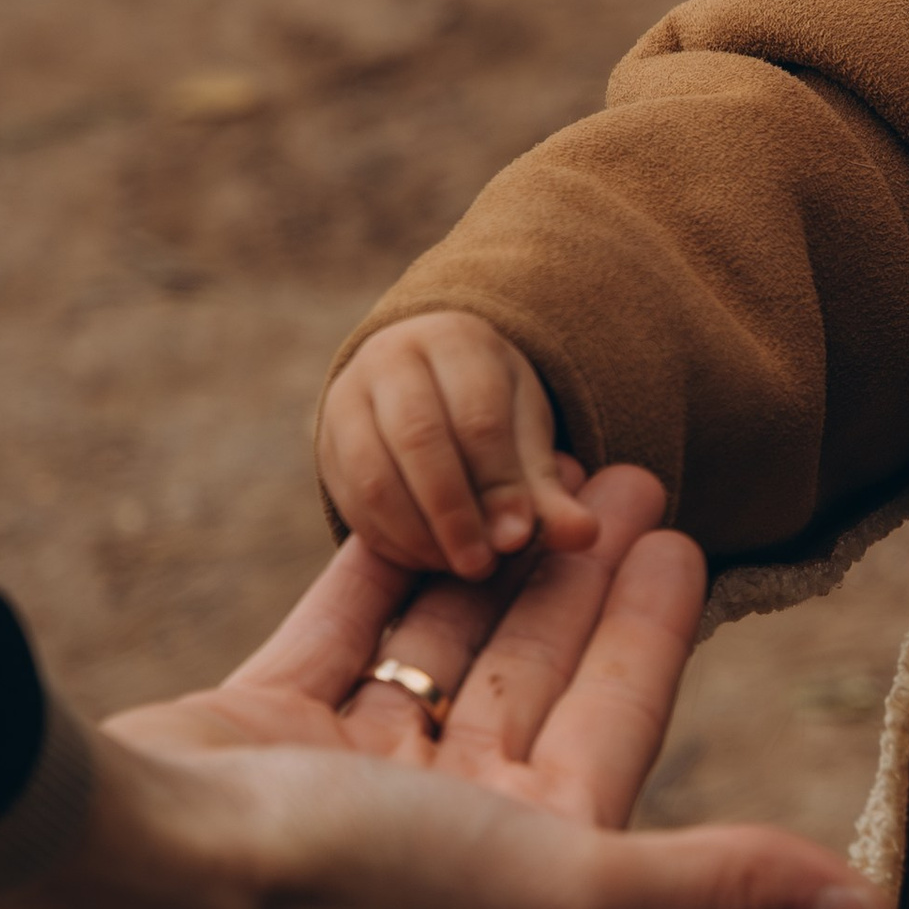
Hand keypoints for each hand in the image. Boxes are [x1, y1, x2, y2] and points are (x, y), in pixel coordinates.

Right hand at [0, 464, 889, 908]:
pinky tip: (420, 501)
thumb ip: (717, 890)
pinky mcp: (257, 727)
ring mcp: (341, 780)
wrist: (131, 865)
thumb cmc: (355, 885)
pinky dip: (381, 563)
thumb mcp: (564, 885)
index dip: (653, 635)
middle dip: (582, 582)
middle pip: (532, 676)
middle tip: (630, 469)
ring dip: (492, 562)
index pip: (612, 726)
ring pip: (441, 645)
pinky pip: (338, 628)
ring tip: (536, 464)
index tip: (689, 535)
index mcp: (517, 871)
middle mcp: (436, 831)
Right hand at [317, 309, 598, 579]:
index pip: (476, 416)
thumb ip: (550, 488)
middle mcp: (391, 358)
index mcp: (455, 341)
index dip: (498, 483)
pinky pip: (350, 500)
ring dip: (417, 533)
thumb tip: (584, 537)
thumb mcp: (527, 435)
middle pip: (418, 438)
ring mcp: (347, 399)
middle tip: (481, 566)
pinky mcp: (325, 445)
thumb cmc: (490, 410)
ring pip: (373, 473)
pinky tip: (426, 561)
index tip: (519, 538)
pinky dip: (388, 540)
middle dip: (452, 512)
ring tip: (458, 567)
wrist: (426, 382)